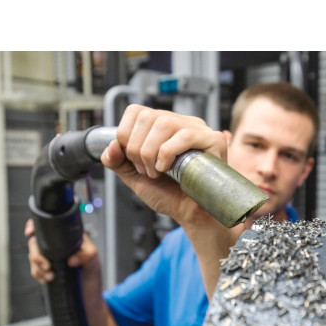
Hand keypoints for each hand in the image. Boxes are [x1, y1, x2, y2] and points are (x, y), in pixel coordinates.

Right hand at [24, 218, 98, 282]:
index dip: (34, 226)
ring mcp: (48, 256)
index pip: (45, 226)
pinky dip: (38, 275)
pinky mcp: (45, 268)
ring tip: (50, 275)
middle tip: (47, 266)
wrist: (89, 281)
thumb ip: (85, 255)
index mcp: (63, 235)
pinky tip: (47, 278)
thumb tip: (72, 259)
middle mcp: (53, 244)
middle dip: (36, 255)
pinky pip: (34, 270)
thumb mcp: (92, 255)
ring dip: (37, 268)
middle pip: (34, 243)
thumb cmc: (91, 263)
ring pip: (32, 257)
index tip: (30, 232)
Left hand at [101, 104, 227, 225]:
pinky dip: (168, 153)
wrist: (191, 214)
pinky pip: (185, 135)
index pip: (137, 111)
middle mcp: (181, 123)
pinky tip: (167, 169)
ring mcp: (199, 130)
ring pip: (164, 122)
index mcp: (163, 127)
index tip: (133, 160)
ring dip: (152, 152)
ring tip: (157, 171)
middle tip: (146, 170)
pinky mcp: (214, 140)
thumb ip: (119, 162)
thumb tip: (111, 145)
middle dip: (138, 148)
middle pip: (148, 116)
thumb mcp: (136, 178)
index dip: (126, 134)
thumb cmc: (170, 196)